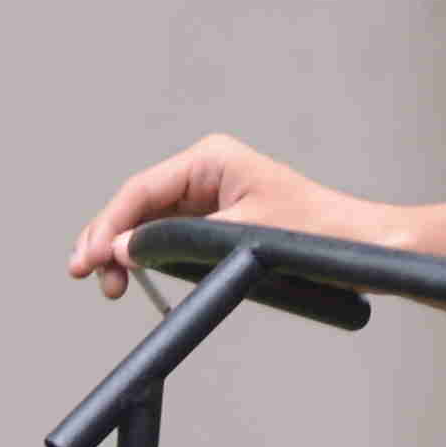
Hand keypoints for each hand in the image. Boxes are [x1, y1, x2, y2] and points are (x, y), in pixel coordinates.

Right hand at [64, 132, 393, 296]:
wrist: (361, 248)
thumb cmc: (317, 235)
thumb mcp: (242, 238)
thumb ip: (178, 243)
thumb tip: (125, 251)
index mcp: (210, 159)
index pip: (141, 190)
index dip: (109, 226)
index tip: (89, 259)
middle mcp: (205, 172)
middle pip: (137, 205)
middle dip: (108, 239)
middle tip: (84, 274)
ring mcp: (210, 197)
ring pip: (149, 224)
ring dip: (124, 253)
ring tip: (109, 287)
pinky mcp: (217, 222)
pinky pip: (170, 238)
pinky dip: (148, 258)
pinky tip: (132, 277)